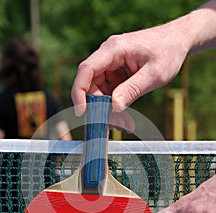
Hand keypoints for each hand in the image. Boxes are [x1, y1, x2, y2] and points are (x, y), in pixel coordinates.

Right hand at [71, 22, 188, 114]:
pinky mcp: (117, 74)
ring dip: (109, 111)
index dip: (79, 92)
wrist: (178, 41)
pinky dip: (117, 107)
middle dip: (99, 108)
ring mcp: (112, 66)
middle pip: (92, 85)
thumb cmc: (168, 51)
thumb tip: (114, 107)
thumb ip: (132, 89)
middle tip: (112, 125)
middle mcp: (108, 56)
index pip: (86, 70)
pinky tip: (126, 119)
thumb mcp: (154, 74)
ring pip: (101, 93)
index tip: (82, 112)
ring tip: (124, 125)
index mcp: (114, 49)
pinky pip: (111, 94)